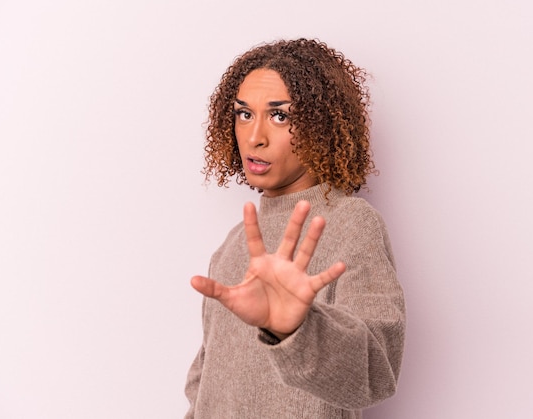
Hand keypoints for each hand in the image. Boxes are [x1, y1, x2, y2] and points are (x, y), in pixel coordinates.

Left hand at [190, 200, 345, 338]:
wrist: (274, 327)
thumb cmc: (254, 308)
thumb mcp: (232, 299)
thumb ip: (214, 289)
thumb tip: (191, 280)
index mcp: (261, 263)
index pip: (255, 239)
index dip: (251, 223)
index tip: (247, 203)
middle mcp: (280, 264)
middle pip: (289, 238)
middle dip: (296, 221)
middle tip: (304, 202)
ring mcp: (295, 274)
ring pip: (305, 251)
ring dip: (313, 237)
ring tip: (321, 220)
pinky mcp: (306, 289)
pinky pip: (320, 279)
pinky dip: (330, 273)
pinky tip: (341, 265)